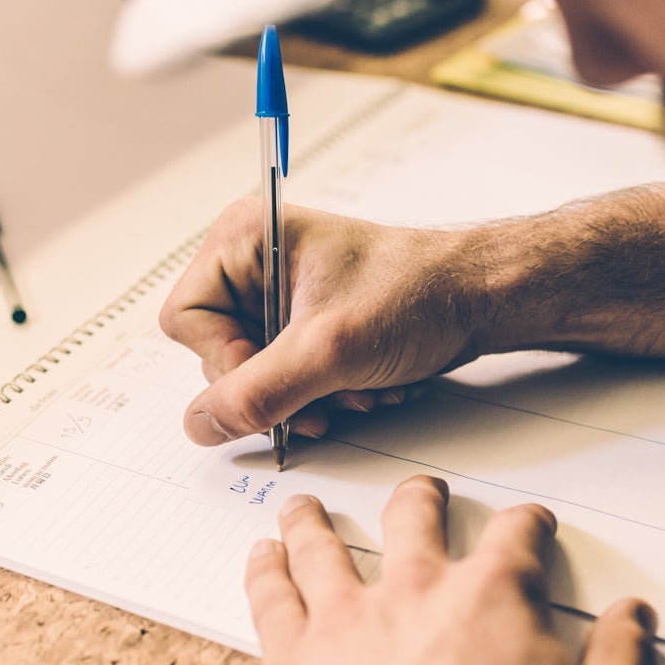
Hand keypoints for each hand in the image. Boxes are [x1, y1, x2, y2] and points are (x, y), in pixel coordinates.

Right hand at [160, 199, 488, 445]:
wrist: (478, 298)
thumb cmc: (416, 292)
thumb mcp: (328, 349)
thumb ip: (257, 392)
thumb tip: (200, 424)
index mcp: (242, 239)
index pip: (187, 320)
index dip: (225, 362)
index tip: (275, 378)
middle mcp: (252, 264)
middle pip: (219, 355)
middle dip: (277, 388)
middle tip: (324, 397)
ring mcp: (277, 298)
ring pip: (255, 377)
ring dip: (305, 398)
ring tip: (354, 389)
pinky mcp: (303, 326)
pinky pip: (286, 380)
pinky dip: (322, 394)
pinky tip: (361, 386)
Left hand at [247, 476, 656, 664]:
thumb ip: (618, 662)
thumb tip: (633, 619)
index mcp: (493, 598)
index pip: (516, 538)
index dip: (528, 525)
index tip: (532, 523)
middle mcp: (414, 591)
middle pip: (412, 521)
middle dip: (421, 500)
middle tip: (422, 492)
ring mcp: (344, 621)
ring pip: (323, 546)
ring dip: (316, 521)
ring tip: (307, 507)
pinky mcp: (290, 662)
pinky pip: (271, 597)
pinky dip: (264, 569)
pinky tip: (260, 556)